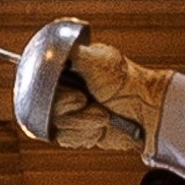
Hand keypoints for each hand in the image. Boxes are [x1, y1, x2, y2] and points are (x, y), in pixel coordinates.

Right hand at [41, 40, 169, 161]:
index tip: (79, 98)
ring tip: (102, 117)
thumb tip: (50, 45)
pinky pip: (66, 139)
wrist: (146, 113)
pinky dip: (85, 135)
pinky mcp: (76, 130)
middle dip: (72, 112)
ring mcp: (68, 111)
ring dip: (82, 124)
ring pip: (55, 126)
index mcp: (66, 69)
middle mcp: (64, 89)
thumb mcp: (97, 61)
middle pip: (44, 108)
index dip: (55, 95)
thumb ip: (72, 53)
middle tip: (91, 104)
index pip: (38, 82)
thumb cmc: (125, 82)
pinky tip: (99, 129)